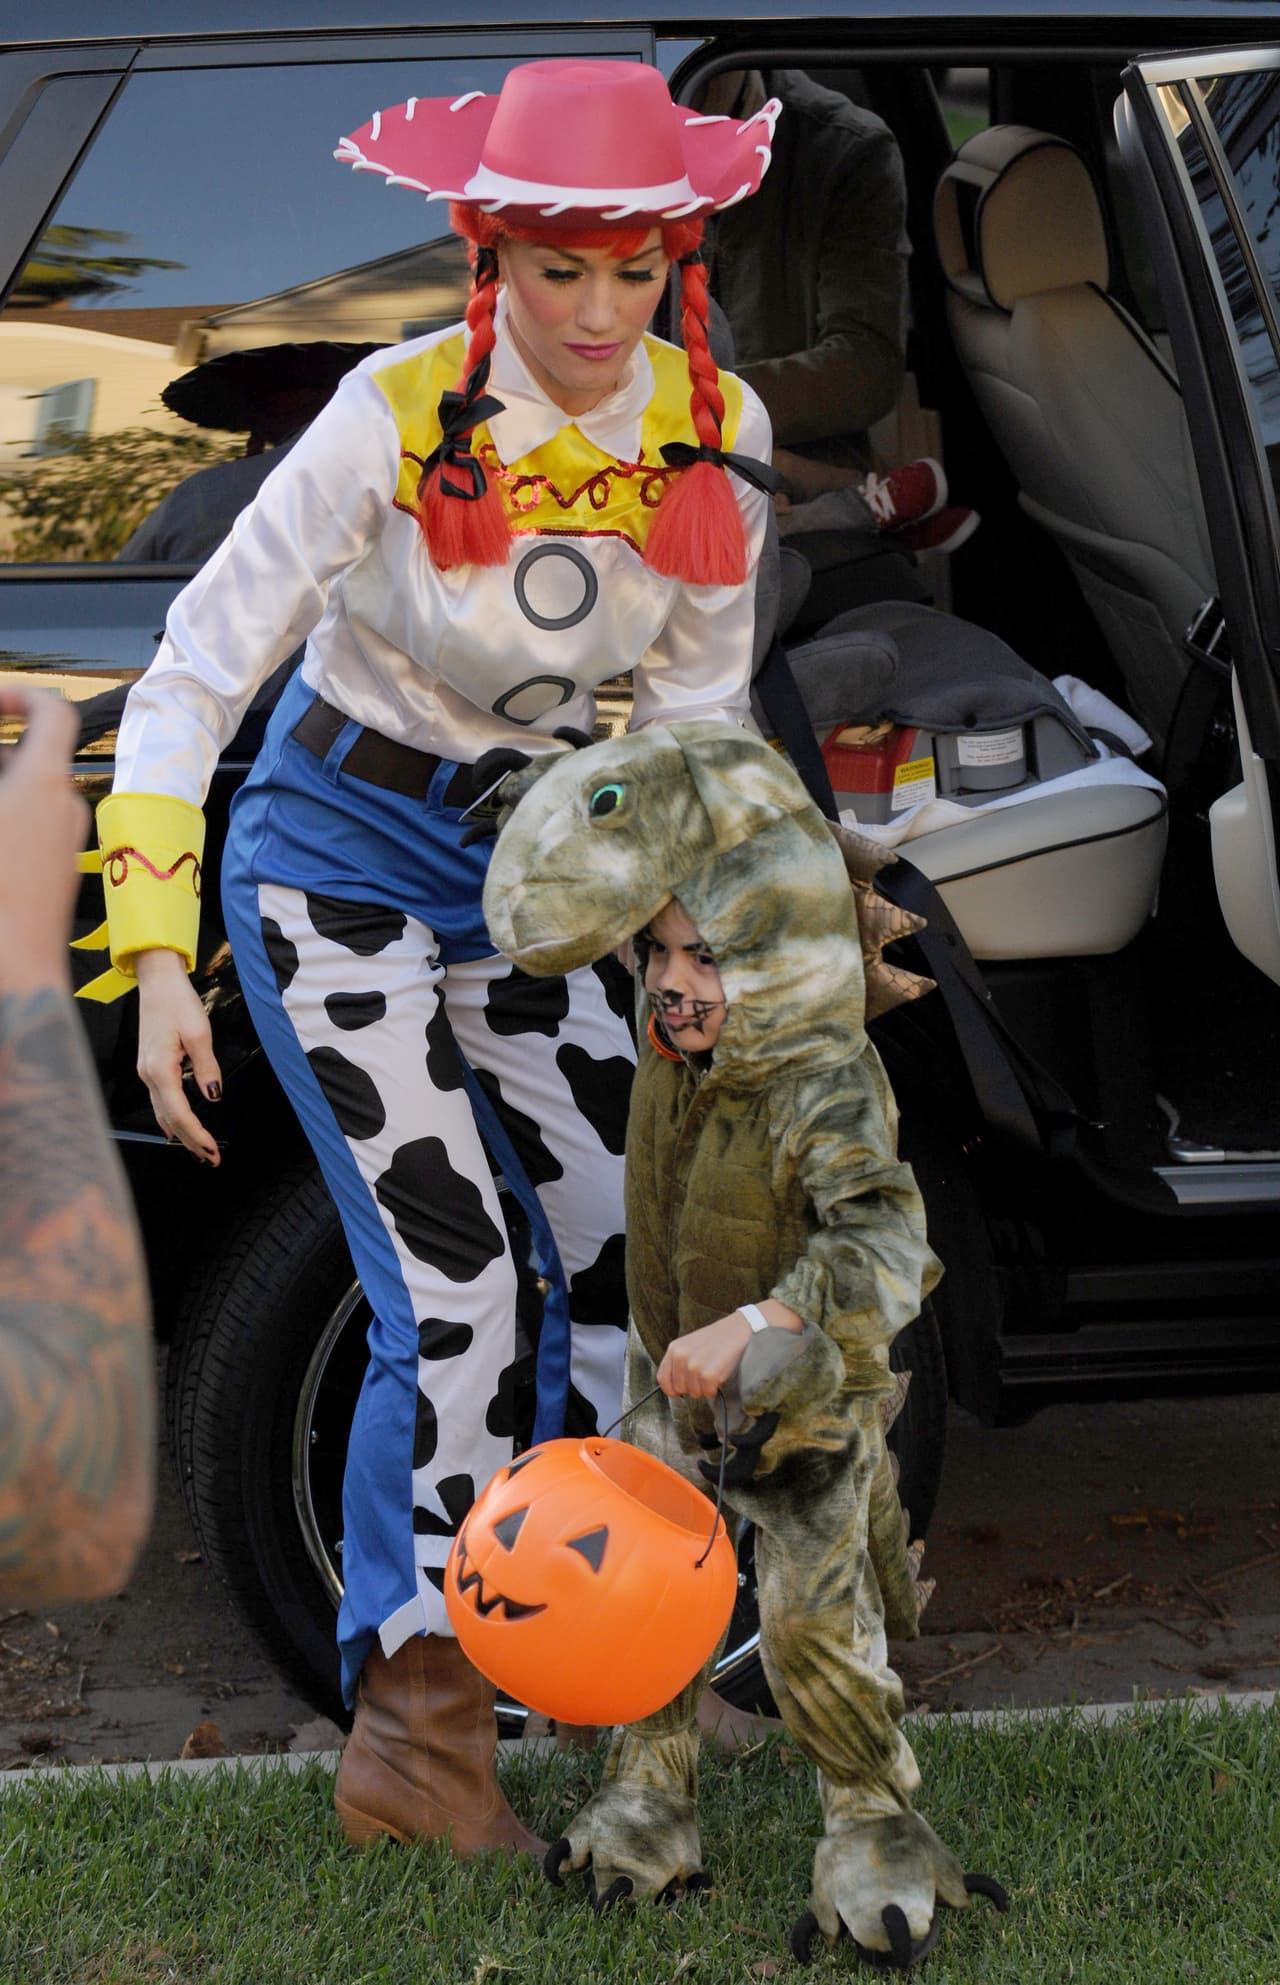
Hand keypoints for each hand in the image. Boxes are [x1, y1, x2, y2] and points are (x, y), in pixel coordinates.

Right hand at [0, 687, 88, 994]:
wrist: (16, 969)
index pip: (54, 712)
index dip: (22, 695)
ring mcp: (66, 840)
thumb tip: (4, 780)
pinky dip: (10, 819)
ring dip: (4, 786)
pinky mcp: (59, 869)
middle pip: (35, 754)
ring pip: (32, 793)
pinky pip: (34, 826)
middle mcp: (65, 806)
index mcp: (44, 783)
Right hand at [134, 948, 221, 1165]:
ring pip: (163, 1111)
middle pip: (170, 1118)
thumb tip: (214, 1095)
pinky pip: (160, 1099)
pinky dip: (171, 1117)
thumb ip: (206, 1066)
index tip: (213, 1150)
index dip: (196, 1134)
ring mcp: (146, 1070)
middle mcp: (148, 1074)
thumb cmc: (177, 1002)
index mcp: (159, 1068)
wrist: (157, 981)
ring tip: (199, 1150)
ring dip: (182, 1132)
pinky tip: (177, 1128)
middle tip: (212, 1160)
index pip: (179, 1112)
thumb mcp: (198, 1033)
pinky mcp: (149, 1064)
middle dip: (191, 1141)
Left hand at [657, 1313, 751, 1397]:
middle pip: (679, 1389)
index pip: (662, 1379)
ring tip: (713, 1371)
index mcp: (674, 1349)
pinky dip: (715, 1388)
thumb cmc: (716, 1339)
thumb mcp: (690, 1345)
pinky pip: (708, 1392)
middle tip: (704, 1374)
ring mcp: (694, 1366)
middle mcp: (681, 1357)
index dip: (672, 1389)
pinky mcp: (709, 1375)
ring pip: (694, 1393)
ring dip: (705, 1387)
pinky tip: (719, 1374)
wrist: (738, 1329)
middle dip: (692, 1386)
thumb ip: (679, 1363)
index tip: (680, 1391)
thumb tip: (674, 1387)